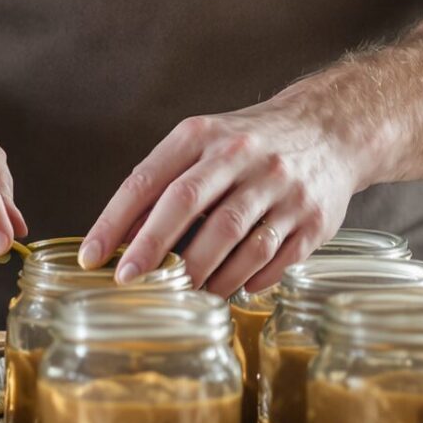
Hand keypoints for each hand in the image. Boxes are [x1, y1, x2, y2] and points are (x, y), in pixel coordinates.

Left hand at [80, 100, 364, 295]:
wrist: (330, 130)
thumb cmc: (248, 145)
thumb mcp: (200, 145)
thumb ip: (161, 184)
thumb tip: (117, 237)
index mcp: (203, 136)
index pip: (148, 180)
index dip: (115, 221)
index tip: (92, 256)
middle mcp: (242, 157)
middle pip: (188, 204)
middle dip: (153, 248)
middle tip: (128, 281)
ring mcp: (281, 188)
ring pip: (234, 239)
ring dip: (203, 274)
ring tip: (184, 292)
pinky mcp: (313, 219)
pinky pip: (274, 259)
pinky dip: (248, 280)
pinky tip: (231, 287)